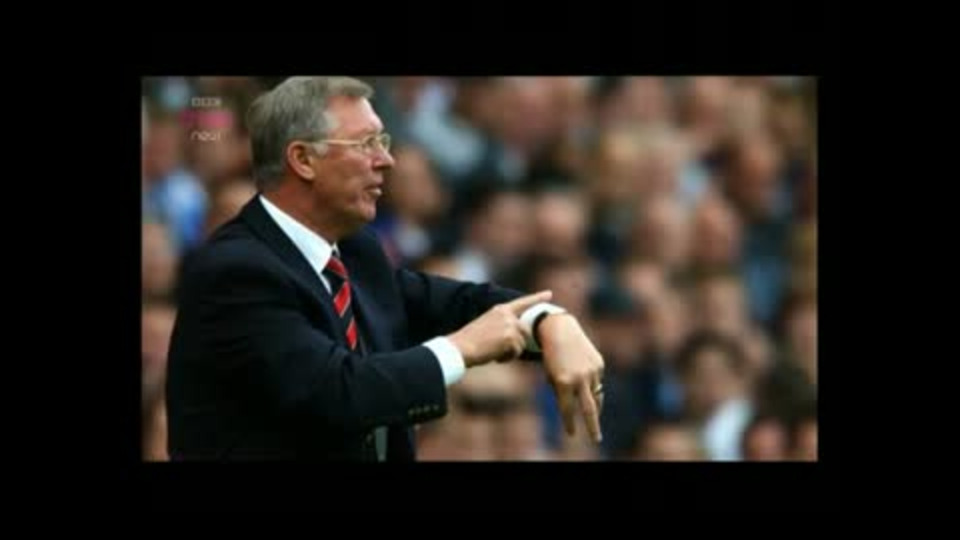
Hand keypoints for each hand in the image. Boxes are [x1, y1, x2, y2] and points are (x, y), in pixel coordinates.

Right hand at [448, 290, 552, 367]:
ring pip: (521, 344)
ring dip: (510, 352)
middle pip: (525, 331)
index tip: (549, 294)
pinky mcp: (511, 338)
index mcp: (500, 310)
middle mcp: (507, 315)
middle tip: (498, 349)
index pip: (522, 302)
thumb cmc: (470, 341)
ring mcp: (510, 325)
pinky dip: (507, 358)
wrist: (460, 348)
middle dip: (517, 343)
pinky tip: (494, 355)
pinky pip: (517, 353)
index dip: (537, 298)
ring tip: (492, 351)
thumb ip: (503, 326)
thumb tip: (518, 338)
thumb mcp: (486, 326)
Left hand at [537, 314, 604, 442]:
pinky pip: (597, 381)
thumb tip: (577, 407)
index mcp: (564, 383)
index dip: (569, 424)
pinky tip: (586, 381)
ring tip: (593, 417)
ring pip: (596, 396)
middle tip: (596, 439)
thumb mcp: (551, 376)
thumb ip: (562, 393)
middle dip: (593, 427)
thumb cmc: (551, 356)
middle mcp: (579, 378)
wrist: (560, 330)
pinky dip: (592, 385)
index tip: (571, 434)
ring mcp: (592, 371)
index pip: (568, 410)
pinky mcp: (599, 364)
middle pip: (590, 410)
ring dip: (594, 406)